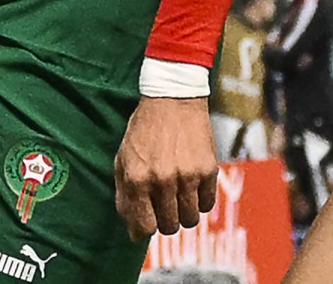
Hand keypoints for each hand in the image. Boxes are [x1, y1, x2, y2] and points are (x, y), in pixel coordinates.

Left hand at [113, 96, 218, 238]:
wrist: (172, 98)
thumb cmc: (143, 131)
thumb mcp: (123, 160)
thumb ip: (125, 198)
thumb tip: (134, 234)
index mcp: (137, 178)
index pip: (145, 227)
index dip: (146, 227)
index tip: (149, 218)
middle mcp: (162, 180)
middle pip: (170, 227)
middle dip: (166, 220)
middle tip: (164, 202)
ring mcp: (187, 175)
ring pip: (190, 220)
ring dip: (183, 212)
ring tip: (178, 194)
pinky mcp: (208, 169)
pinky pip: (207, 205)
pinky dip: (200, 201)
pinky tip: (192, 185)